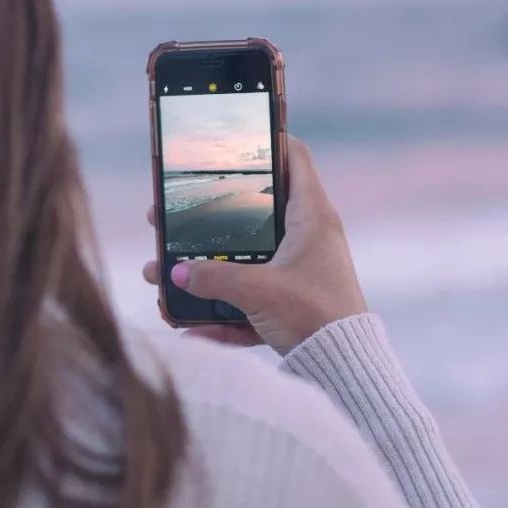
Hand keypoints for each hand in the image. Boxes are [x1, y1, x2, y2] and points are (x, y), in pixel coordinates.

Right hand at [143, 136, 366, 354]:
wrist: (345, 368)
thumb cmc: (314, 315)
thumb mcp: (258, 291)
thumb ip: (214, 279)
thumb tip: (174, 273)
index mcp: (311, 217)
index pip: (295, 159)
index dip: (268, 141)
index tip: (234, 139)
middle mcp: (308, 238)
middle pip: (254, 213)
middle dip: (209, 216)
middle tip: (173, 212)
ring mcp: (300, 270)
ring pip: (245, 259)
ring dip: (207, 268)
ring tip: (162, 271)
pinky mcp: (293, 303)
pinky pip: (250, 300)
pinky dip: (222, 313)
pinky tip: (188, 328)